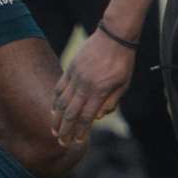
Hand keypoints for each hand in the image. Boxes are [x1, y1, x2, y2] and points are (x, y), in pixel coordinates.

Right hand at [52, 30, 135, 145]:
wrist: (115, 35)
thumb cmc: (123, 61)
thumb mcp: (124, 84)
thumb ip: (111, 102)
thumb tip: (98, 117)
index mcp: (100, 91)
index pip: (86, 117)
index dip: (81, 131)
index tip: (77, 141)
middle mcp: (85, 85)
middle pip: (71, 113)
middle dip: (65, 130)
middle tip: (61, 142)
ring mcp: (76, 76)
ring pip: (62, 101)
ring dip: (57, 118)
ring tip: (54, 129)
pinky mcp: (71, 67)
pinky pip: (60, 87)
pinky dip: (56, 100)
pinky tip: (54, 109)